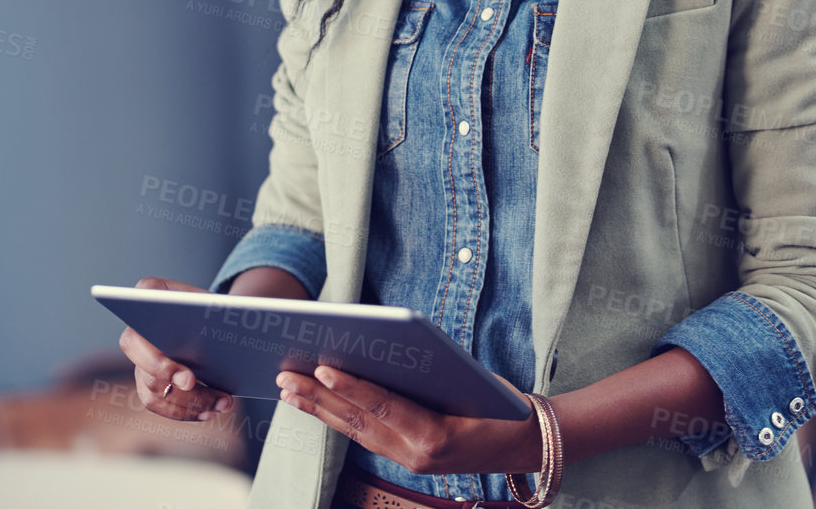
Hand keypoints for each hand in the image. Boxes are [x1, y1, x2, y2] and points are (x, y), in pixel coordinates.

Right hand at [117, 277, 235, 421]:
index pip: (144, 299)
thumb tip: (241, 319)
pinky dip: (184, 411)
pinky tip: (210, 412)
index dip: (155, 325)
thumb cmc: (223, 310)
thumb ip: (225, 306)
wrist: (223, 325)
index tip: (182, 360)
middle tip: (191, 383)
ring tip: (221, 404)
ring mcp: (141, 358)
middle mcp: (139, 327)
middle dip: (165, 370)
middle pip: (139, 351)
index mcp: (156, 295)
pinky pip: (157, 403)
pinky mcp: (148, 382)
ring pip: (151, 386)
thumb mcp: (228, 303)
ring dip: (186, 401)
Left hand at [276, 365, 540, 476]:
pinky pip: (365, 437)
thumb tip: (386, 354)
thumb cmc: (505, 406)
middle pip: (359, 422)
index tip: (322, 367)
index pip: (386, 406)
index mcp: (437, 436)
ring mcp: (409, 461)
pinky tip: (319, 405)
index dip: (352, 387)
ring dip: (320, 409)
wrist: (528, 445)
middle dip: (319, 398)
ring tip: (290, 390)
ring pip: (355, 433)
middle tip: (287, 376)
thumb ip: (431, 377)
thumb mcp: (475, 385)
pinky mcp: (406, 460)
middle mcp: (416, 455)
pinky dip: (339, 418)